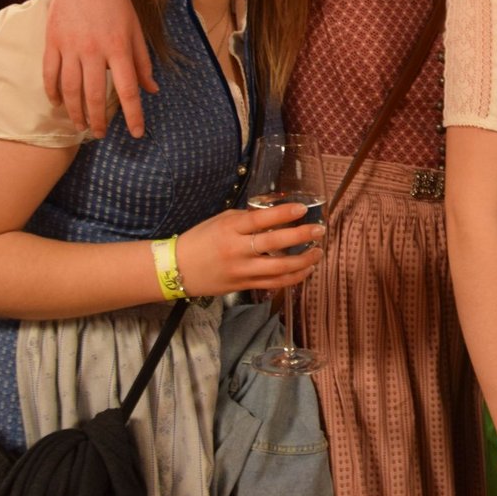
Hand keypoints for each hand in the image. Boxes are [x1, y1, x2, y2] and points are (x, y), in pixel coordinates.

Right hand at [43, 0, 155, 138]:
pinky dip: (53, 93)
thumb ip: (142, 62)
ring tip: (80, 126)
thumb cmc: (116, 3)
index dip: (133, 115)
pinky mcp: (52, 42)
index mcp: (119, 47)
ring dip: (75, 112)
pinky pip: (50, 74)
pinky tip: (58, 104)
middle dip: (99, 120)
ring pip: (70, 89)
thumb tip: (151, 90)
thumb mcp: (135, 29)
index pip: (128, 89)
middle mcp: (94, 50)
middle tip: (101, 134)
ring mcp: (70, 47)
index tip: (138, 133)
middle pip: (95, 95)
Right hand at [174, 202, 324, 297]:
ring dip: (303, 261)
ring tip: (318, 252)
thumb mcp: (220, 221)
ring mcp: (241, 271)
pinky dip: (293, 277)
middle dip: (301, 236)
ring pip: (279, 268)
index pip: (261, 220)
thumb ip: (247, 219)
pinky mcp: (243, 286)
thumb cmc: (200, 240)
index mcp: (230, 229)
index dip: (283, 214)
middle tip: (319, 231)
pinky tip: (305, 270)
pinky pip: (274, 283)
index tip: (302, 209)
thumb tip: (276, 215)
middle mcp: (237, 250)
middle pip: (275, 243)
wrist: (176, 269)